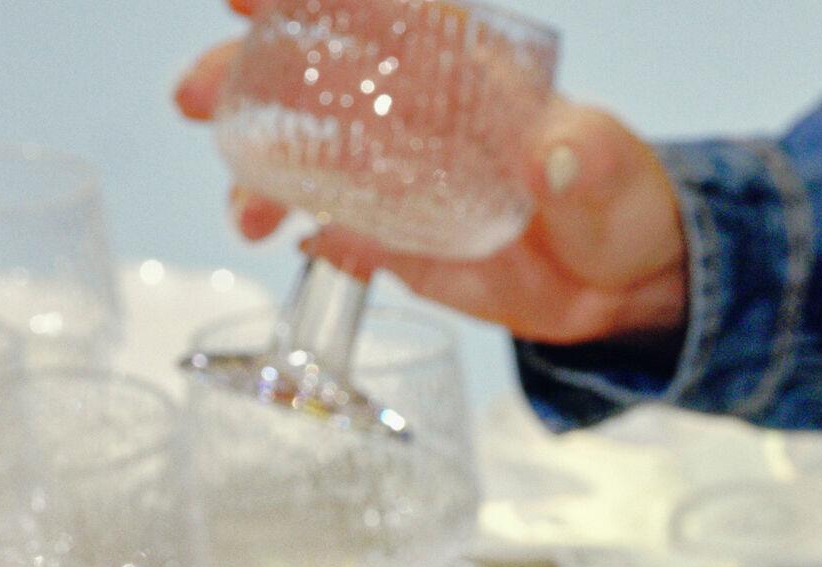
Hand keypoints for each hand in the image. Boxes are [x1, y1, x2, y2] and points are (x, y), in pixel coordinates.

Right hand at [172, 0, 688, 344]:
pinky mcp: (401, 242)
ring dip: (259, 171)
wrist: (625, 284)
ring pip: (309, 156)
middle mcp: (415, 114)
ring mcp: (401, 178)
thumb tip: (555, 157)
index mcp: (459, 68)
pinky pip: (338, 234)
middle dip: (245, 76)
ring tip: (241, 205)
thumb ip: (586, 156)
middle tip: (196, 97)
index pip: (375, 10)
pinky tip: (284, 245)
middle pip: (314, 78)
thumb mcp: (611, 169)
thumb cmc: (619, 200)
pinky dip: (306, 237)